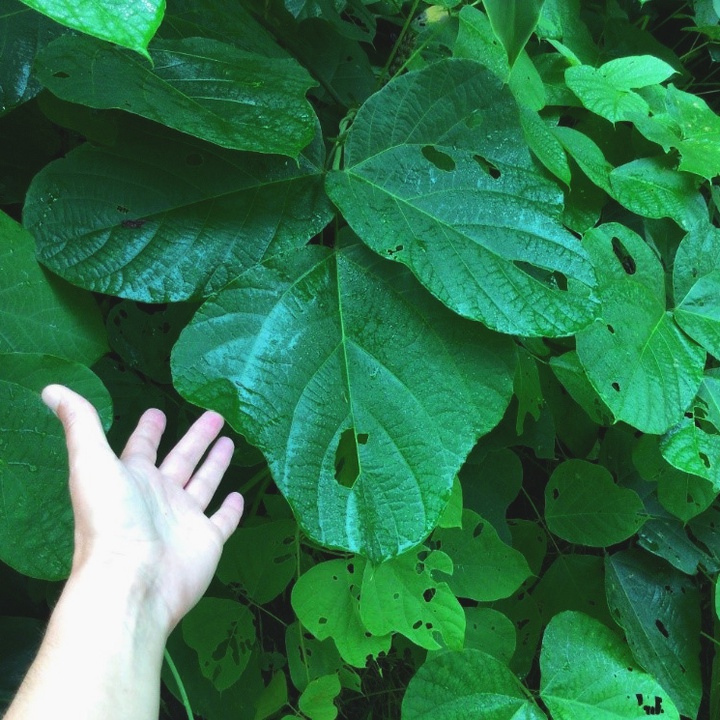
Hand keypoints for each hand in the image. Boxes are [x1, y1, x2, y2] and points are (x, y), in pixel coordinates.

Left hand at [42, 385, 243, 633]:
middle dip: (196, 437)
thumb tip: (52, 389)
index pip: (142, 448)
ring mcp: (184, 519)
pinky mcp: (207, 540)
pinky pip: (222, 520)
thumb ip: (81, 424)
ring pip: (204, 484)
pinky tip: (238, 495)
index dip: (149, 430)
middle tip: (215, 415)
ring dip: (215, 464)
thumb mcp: (91, 462)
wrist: (132, 580)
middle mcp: (159, 496)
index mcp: (133, 478)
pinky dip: (231, 509)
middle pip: (182, 460)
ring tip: (229, 442)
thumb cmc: (111, 519)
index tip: (157, 412)